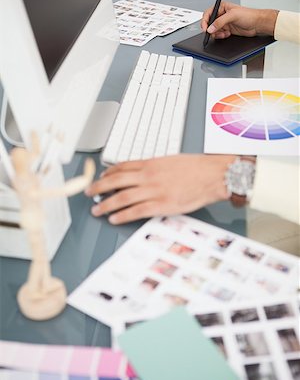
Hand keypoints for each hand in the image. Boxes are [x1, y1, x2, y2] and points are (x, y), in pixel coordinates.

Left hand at [85, 154, 235, 224]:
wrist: (213, 175)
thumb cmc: (196, 167)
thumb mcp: (170, 161)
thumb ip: (154, 167)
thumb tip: (143, 172)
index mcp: (151, 163)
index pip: (122, 167)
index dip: (108, 173)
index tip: (101, 177)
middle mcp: (148, 176)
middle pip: (115, 181)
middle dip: (99, 187)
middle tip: (89, 192)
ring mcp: (153, 191)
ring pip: (121, 197)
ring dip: (106, 204)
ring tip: (97, 209)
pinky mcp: (161, 205)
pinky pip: (136, 211)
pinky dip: (122, 215)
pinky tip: (114, 219)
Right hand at [201, 1, 277, 38]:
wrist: (257, 24)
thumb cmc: (249, 15)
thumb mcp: (233, 16)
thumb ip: (220, 21)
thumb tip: (210, 28)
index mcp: (222, 7)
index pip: (208, 13)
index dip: (205, 21)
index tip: (205, 28)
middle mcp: (222, 15)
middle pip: (210, 23)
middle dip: (211, 29)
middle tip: (213, 33)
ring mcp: (224, 23)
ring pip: (214, 30)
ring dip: (217, 33)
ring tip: (224, 33)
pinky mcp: (227, 30)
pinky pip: (219, 34)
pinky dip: (221, 36)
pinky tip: (227, 34)